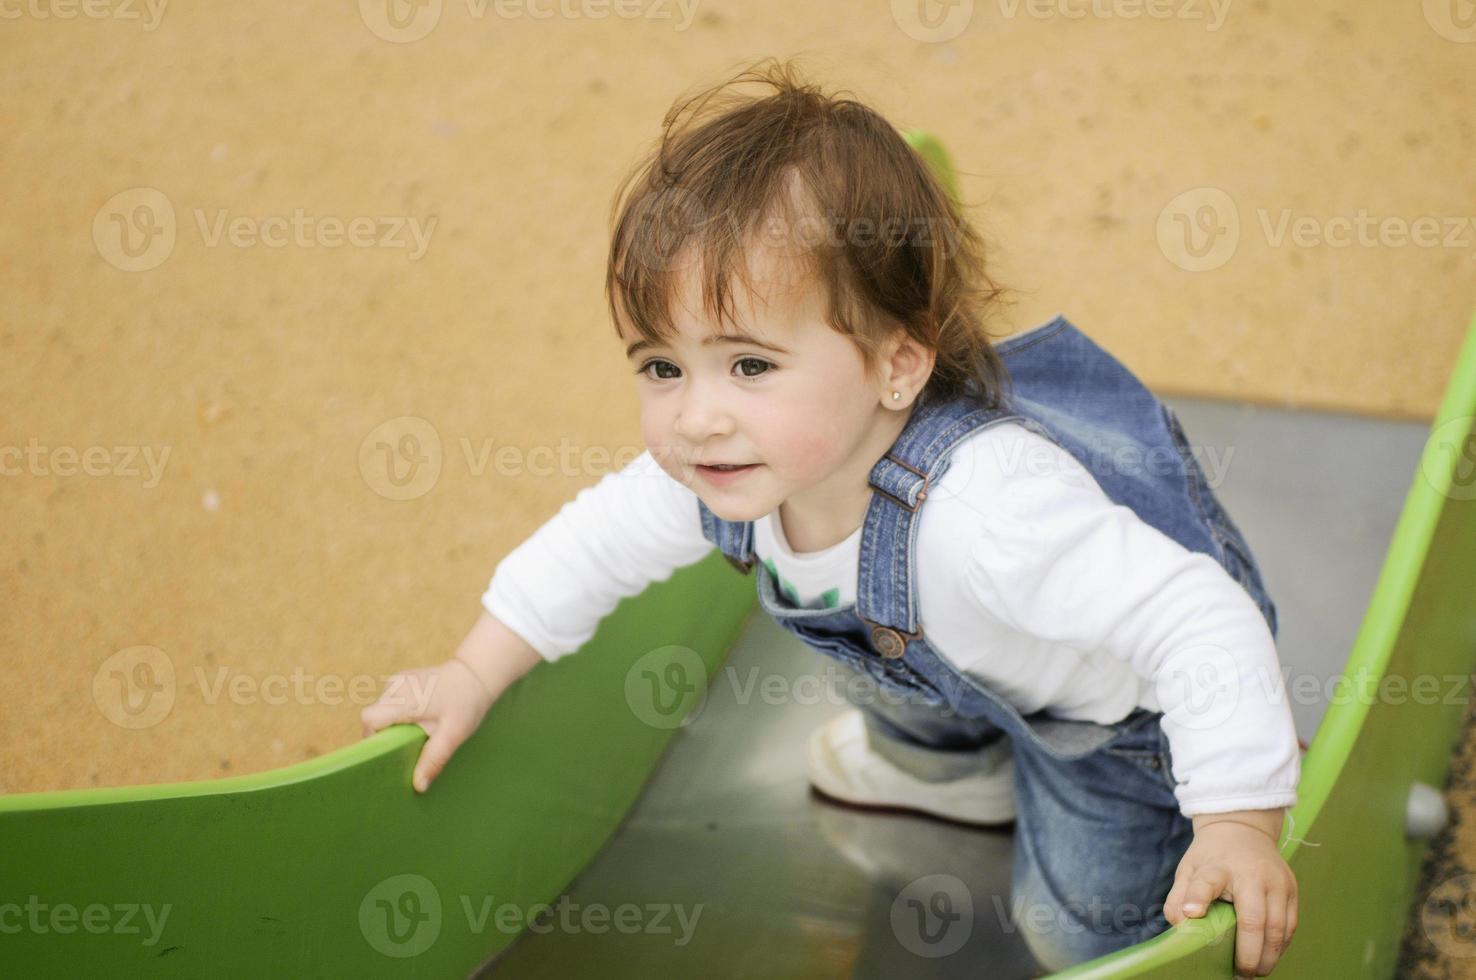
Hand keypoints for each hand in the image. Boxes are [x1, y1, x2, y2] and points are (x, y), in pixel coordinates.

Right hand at [360, 657, 499, 792]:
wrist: (475, 676)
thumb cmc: (466, 704)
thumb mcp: (453, 735)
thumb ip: (434, 759)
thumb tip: (418, 786)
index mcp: (405, 699)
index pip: (370, 719)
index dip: (373, 739)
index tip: (390, 751)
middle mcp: (396, 686)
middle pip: (373, 717)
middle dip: (386, 735)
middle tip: (410, 745)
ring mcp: (397, 680)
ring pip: (381, 711)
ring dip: (394, 724)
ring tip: (419, 729)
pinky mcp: (400, 680)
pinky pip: (390, 703)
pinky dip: (399, 714)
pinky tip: (420, 716)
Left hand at [1163, 810, 1297, 976]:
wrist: (1242, 829)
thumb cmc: (1211, 857)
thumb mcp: (1188, 869)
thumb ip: (1179, 897)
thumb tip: (1182, 925)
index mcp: (1218, 867)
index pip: (1205, 882)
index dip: (1197, 899)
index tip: (1191, 915)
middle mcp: (1252, 874)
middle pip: (1254, 920)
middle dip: (1249, 954)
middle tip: (1240, 974)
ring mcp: (1276, 881)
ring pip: (1279, 928)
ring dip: (1269, 956)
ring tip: (1255, 972)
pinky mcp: (1292, 889)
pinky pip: (1291, 925)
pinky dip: (1281, 945)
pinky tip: (1269, 956)